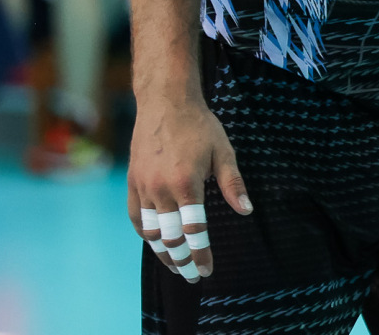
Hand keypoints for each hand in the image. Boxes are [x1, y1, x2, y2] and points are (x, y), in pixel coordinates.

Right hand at [127, 94, 251, 283]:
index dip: (200, 254)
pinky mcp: (133, 182)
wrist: (165, 102)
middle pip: (170, 238)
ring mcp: (144, 187)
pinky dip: (145, 233)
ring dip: (163, 252)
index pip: (193, 231)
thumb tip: (246, 210)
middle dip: (182, 260)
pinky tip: (155, 242)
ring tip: (175, 265)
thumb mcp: (223, 151)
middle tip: (193, 276)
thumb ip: (233, 183)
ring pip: (151, 231)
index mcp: (186, 183)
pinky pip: (137, 217)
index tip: (206, 271)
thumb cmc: (199, 125)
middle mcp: (161, 189)